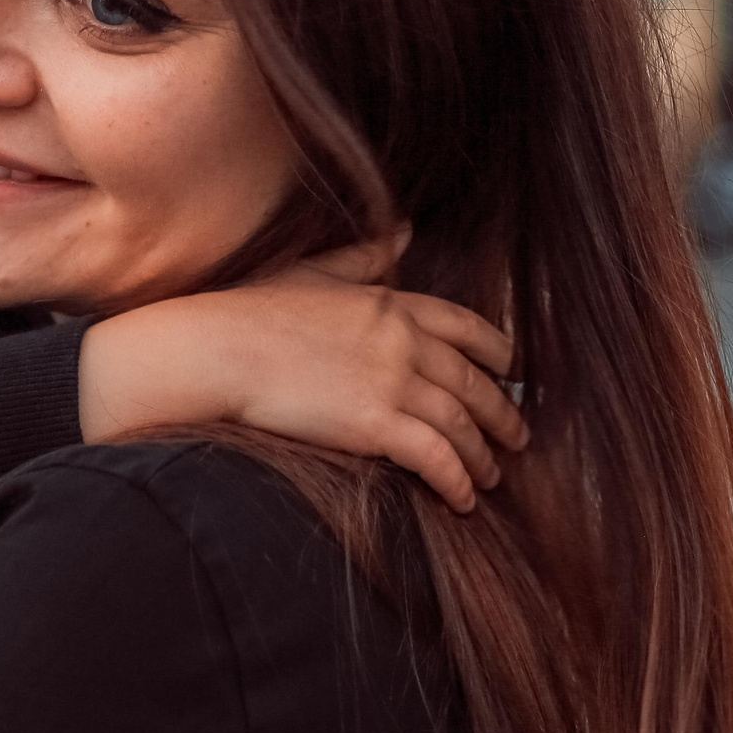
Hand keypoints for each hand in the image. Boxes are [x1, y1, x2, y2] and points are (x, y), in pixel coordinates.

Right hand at [78, 241, 524, 512]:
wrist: (216, 350)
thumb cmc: (250, 312)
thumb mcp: (313, 273)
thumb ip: (363, 257)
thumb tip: (405, 232)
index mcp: (390, 303)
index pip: (466, 327)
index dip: (497, 353)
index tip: (511, 372)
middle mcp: (403, 340)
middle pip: (473, 384)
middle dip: (501, 415)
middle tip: (516, 440)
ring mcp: (393, 382)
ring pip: (462, 425)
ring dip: (482, 457)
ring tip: (489, 479)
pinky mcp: (377, 425)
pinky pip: (436, 459)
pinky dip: (457, 482)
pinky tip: (463, 500)